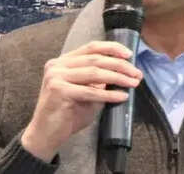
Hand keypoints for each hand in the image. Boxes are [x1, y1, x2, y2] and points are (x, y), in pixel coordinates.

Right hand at [21, 41, 142, 161]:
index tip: (129, 54)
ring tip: (133, 83)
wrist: (46, 135)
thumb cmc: (66, 115)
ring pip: (94, 73)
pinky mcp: (59, 91)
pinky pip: (90, 91)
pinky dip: (109, 94)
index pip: (90, 47)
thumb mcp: (85, 93)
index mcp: (62, 62)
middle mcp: (57, 65)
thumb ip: (98, 82)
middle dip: (120, 65)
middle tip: (137, 73)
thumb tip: (122, 73)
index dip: (111, 48)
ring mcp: (56, 77)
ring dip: (118, 77)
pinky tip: (122, 96)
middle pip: (95, 59)